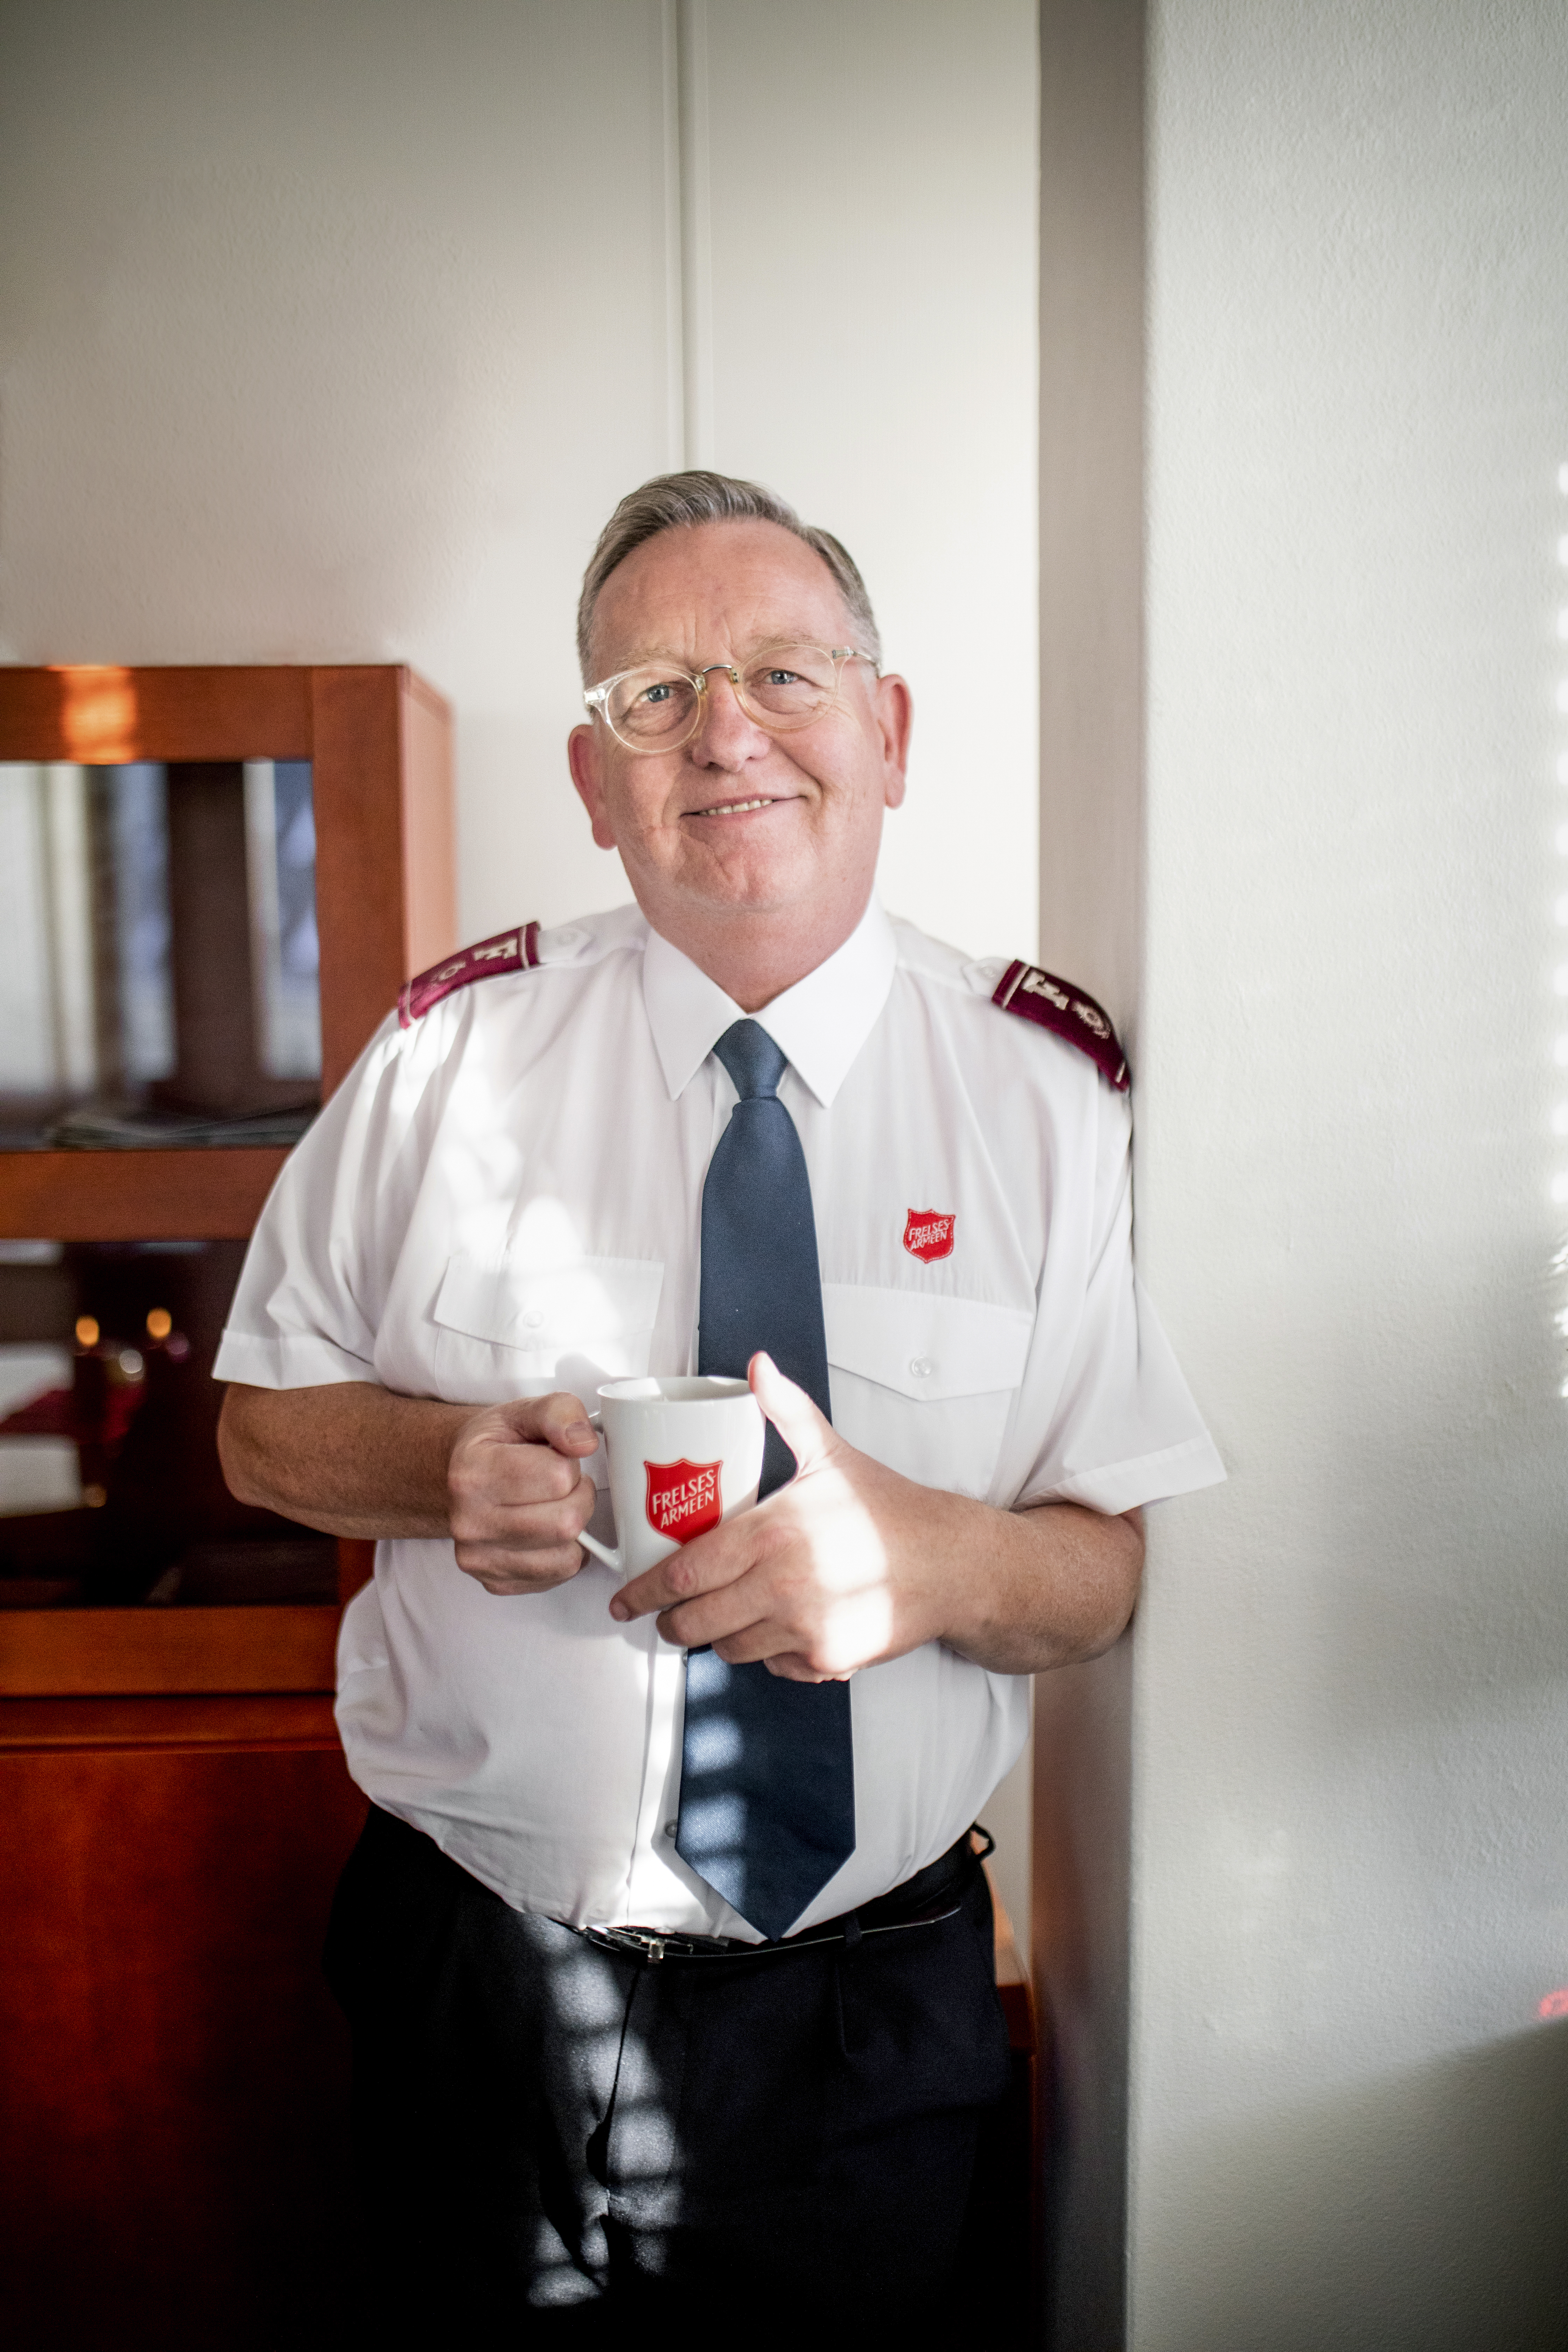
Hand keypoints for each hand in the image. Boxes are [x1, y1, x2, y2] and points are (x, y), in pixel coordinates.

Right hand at [448, 1392, 600, 1594]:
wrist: (465, 1476)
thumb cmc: (499, 1444)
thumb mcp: (526, 1412)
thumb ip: (560, 1413)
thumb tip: (584, 1444)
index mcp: (472, 1473)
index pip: (557, 1477)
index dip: (570, 1465)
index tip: (555, 1459)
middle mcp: (468, 1522)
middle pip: (566, 1522)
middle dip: (579, 1499)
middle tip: (563, 1486)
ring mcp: (478, 1558)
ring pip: (566, 1556)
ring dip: (574, 1530)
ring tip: (553, 1507)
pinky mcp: (495, 1583)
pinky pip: (558, 1575)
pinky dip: (564, 1554)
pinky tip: (546, 1532)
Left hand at [608, 1353, 959, 1680]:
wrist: (950, 1563)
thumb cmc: (889, 1510)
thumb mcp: (830, 1454)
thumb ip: (786, 1410)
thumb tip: (757, 1366)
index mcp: (772, 1532)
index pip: (684, 1572)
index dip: (644, 1591)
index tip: (627, 1600)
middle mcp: (782, 1584)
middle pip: (694, 1621)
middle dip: (671, 1622)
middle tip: (667, 1616)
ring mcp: (804, 1628)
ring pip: (729, 1649)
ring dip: (719, 1636)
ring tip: (727, 1616)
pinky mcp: (826, 1660)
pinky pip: (773, 1666)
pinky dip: (768, 1653)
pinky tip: (780, 1627)